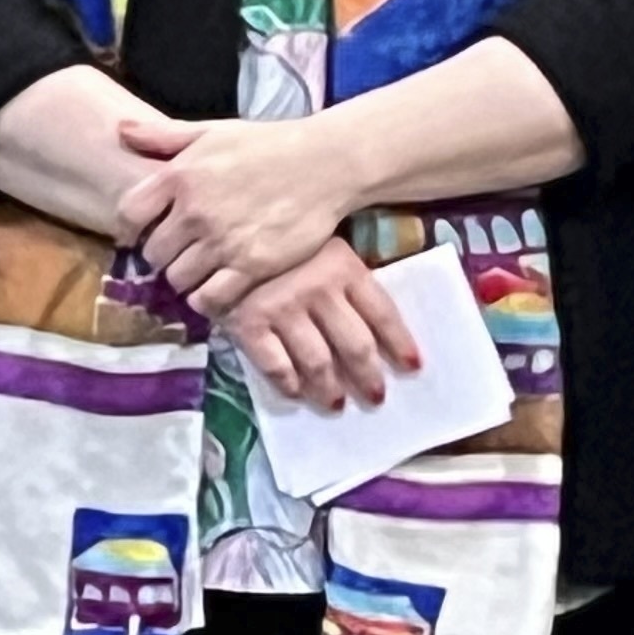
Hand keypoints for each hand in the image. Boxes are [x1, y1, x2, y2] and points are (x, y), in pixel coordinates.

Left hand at [117, 114, 359, 313]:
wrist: (327, 162)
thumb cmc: (267, 144)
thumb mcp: (212, 131)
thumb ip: (163, 135)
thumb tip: (120, 130)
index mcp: (180, 175)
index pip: (128, 214)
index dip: (131, 229)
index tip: (142, 233)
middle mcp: (196, 211)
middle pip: (153, 254)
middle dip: (162, 256)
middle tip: (179, 253)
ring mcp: (223, 241)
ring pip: (177, 279)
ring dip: (184, 278)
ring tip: (199, 270)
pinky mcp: (252, 266)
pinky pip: (209, 297)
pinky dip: (207, 299)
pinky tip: (216, 288)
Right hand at [218, 239, 421, 413]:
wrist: (220, 231)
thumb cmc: (279, 241)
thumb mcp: (323, 247)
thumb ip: (346, 281)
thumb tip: (376, 329)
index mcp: (343, 267)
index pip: (382, 313)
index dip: (400, 343)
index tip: (413, 367)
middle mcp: (318, 290)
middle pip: (354, 345)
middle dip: (368, 377)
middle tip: (375, 397)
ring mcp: (282, 308)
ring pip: (317, 362)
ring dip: (329, 389)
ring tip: (335, 403)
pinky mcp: (249, 323)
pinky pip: (275, 365)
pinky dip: (288, 384)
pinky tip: (296, 392)